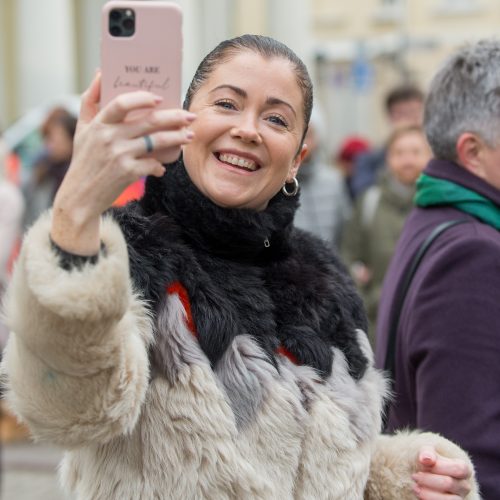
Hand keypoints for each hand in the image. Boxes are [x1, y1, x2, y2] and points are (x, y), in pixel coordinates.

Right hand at [51, 71, 195, 254]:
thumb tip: (101, 73)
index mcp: (99, 123)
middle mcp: (109, 137)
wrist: (80, 196)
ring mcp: (119, 155)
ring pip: (157, 142)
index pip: (121, 103)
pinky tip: (162, 167)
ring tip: (189, 136)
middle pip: (149, 122)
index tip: (160, 98)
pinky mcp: (127, 173)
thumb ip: (90, 100)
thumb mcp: (82, 129)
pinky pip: (153, 165)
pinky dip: (160, 166)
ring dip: (177, 138)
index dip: (142, 98)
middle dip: (174, 117)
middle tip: (190, 116)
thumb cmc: (84, 159)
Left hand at [412, 445, 471, 498]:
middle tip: (415, 476)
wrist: (425, 472)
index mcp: (464, 469)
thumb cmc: (429, 460)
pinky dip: (427, 499)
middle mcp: (464, 486)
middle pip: (449, 483)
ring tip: (415, 486)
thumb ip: (427, 453)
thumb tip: (425, 459)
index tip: (422, 462)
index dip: (439, 466)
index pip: (459, 468)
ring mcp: (458, 498)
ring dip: (428, 493)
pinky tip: (418, 492)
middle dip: (428, 479)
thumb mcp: (427, 452)